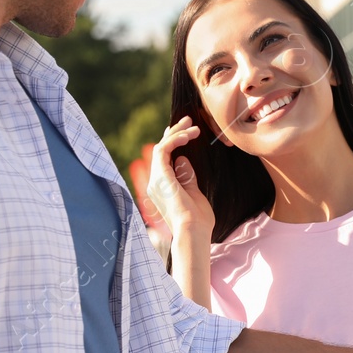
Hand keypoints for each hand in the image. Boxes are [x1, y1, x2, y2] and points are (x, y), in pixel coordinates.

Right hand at [148, 117, 213, 241]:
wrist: (193, 232)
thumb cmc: (197, 220)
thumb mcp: (194, 194)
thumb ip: (187, 177)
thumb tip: (183, 160)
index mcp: (162, 188)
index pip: (163, 159)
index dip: (172, 142)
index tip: (185, 131)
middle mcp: (155, 183)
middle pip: (161, 150)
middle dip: (175, 132)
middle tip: (189, 120)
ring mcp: (155, 180)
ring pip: (161, 147)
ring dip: (177, 134)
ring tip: (193, 127)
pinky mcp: (160, 177)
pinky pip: (163, 150)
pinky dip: (175, 140)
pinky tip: (188, 135)